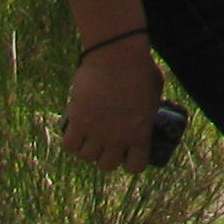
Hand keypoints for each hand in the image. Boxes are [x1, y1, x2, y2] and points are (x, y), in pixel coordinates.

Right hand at [62, 35, 161, 170]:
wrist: (116, 55)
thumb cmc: (139, 68)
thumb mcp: (154, 92)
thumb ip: (148, 109)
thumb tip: (147, 111)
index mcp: (140, 133)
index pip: (135, 167)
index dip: (130, 160)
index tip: (127, 151)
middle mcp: (118, 138)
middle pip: (106, 166)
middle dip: (106, 155)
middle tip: (105, 140)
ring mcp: (96, 132)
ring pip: (86, 157)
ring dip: (87, 147)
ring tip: (89, 133)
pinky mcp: (78, 121)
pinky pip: (69, 145)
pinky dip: (71, 140)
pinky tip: (75, 129)